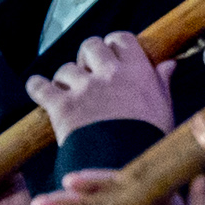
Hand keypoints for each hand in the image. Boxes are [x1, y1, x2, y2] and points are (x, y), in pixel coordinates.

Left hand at [26, 31, 173, 141]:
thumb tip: (168, 64)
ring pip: (66, 68)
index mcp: (136, 72)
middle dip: (87, 57)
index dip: (113, 44)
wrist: (124, 166)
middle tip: (88, 73)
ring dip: (65, 79)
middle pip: (91, 46)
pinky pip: (40, 87)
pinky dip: (37, 86)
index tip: (111, 55)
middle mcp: (109, 74)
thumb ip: (162, 84)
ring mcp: (84, 89)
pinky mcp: (62, 106)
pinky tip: (37, 88)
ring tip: (69, 94)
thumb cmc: (149, 141)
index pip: (121, 39)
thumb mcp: (164, 111)